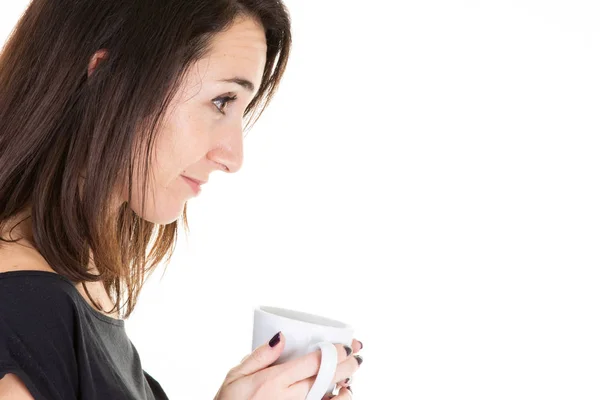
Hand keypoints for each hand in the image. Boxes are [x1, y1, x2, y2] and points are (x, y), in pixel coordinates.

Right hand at [214, 332, 362, 399]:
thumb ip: (260, 356)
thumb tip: (281, 337)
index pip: (312, 363)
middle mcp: (288, 397)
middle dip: (345, 366)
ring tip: (351, 379)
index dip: (333, 353)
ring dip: (343, 388)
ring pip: (327, 398)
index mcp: (274, 381)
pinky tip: (341, 396)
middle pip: (326, 379)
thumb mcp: (236, 375)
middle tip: (356, 357)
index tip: (344, 346)